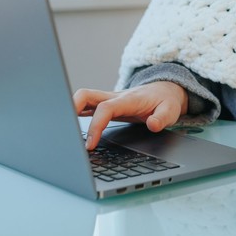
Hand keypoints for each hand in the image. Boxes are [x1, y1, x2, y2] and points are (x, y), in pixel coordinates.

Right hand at [73, 81, 187, 149]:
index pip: (105, 108)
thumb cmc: (165, 101)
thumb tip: (152, 125)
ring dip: (70, 110)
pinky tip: (70, 128)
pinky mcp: (105, 105)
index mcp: (128, 100)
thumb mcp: (171, 111)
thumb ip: (162, 118)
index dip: (95, 125)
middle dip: (71, 108)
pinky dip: (75, 114)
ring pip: (83, 98)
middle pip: (86, 95)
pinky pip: (86, 106)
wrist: (165, 91)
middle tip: (66, 132)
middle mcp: (114, 97)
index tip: (90, 144)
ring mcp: (108, 100)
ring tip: (64, 132)